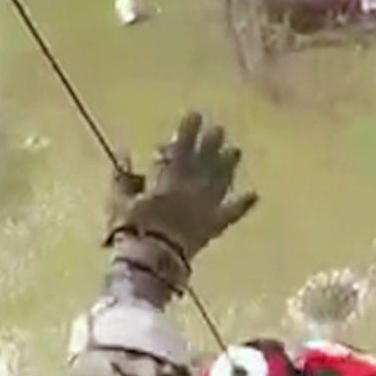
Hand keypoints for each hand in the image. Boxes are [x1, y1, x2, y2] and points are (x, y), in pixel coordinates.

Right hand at [106, 112, 258, 266]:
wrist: (154, 260)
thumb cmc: (133, 230)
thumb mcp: (120, 200)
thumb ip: (123, 176)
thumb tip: (124, 151)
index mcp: (169, 177)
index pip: (180, 147)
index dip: (188, 131)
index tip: (195, 115)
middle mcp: (192, 187)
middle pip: (205, 161)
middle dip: (212, 143)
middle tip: (219, 129)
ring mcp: (206, 207)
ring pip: (220, 180)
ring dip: (228, 165)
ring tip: (236, 151)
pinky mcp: (213, 227)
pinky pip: (231, 214)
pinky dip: (243, 205)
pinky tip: (255, 195)